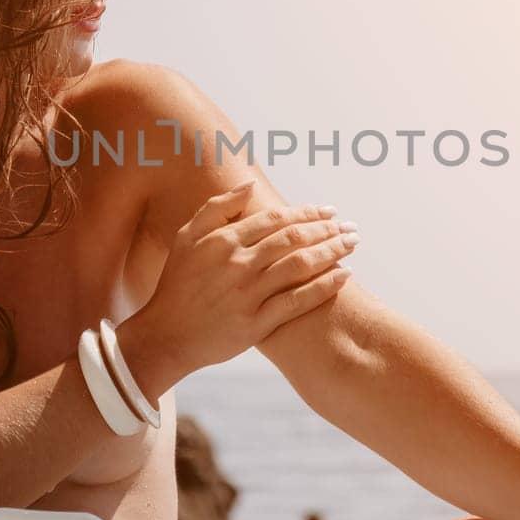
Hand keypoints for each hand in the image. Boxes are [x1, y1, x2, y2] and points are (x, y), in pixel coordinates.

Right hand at [124, 179, 356, 383]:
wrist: (165, 335)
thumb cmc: (177, 283)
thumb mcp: (187, 238)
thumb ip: (217, 208)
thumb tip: (250, 184)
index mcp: (223, 240)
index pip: (275, 218)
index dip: (307, 213)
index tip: (330, 212)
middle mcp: (237, 264)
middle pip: (293, 239)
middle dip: (328, 230)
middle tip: (351, 227)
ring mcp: (247, 295)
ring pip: (299, 266)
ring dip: (332, 252)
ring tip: (353, 244)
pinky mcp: (254, 324)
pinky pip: (296, 302)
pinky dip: (323, 287)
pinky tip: (344, 276)